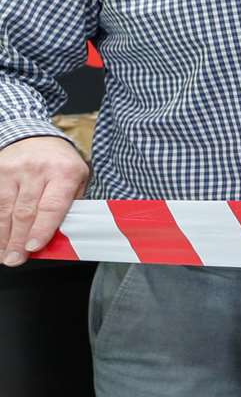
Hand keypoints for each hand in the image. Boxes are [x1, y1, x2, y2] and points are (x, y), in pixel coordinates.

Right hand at [0, 135, 88, 266]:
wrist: (36, 137)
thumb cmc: (60, 164)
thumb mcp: (78, 178)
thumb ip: (70, 204)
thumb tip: (59, 235)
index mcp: (64, 172)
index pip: (52, 206)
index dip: (42, 229)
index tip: (33, 247)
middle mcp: (38, 170)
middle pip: (25, 211)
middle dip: (18, 240)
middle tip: (15, 259)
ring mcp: (14, 170)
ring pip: (6, 209)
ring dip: (4, 236)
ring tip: (4, 254)